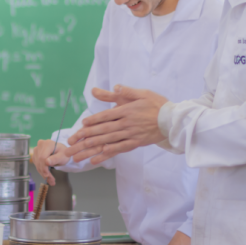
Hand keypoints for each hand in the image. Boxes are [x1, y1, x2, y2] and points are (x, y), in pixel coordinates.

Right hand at [32, 138, 66, 185]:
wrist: (62, 152)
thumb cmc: (64, 153)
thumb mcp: (63, 156)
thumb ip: (55, 159)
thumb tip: (47, 162)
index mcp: (48, 144)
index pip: (42, 157)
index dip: (44, 167)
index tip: (48, 175)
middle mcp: (41, 144)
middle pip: (39, 161)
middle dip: (44, 172)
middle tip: (51, 181)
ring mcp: (37, 149)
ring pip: (37, 163)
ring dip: (42, 173)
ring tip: (50, 180)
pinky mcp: (36, 154)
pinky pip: (36, 164)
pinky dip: (41, 171)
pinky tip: (47, 175)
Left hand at [47, 85, 168, 165]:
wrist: (174, 120)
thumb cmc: (157, 105)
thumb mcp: (142, 93)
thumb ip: (126, 91)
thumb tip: (114, 86)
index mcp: (126, 110)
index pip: (106, 115)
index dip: (93, 120)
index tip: (82, 124)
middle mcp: (126, 123)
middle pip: (102, 130)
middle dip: (85, 136)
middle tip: (71, 142)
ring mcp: (130, 134)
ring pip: (108, 141)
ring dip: (91, 147)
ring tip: (78, 153)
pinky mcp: (135, 143)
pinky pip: (118, 149)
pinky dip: (106, 154)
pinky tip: (96, 158)